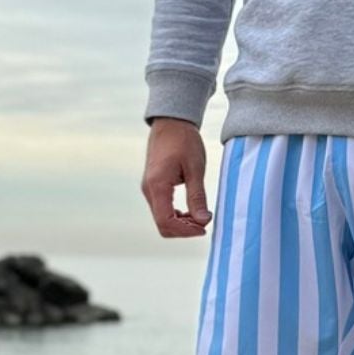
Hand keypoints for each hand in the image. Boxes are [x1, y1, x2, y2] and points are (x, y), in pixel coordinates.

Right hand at [141, 118, 212, 237]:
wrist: (171, 123)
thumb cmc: (184, 141)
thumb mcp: (195, 169)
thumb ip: (197, 196)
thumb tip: (204, 220)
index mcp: (158, 186)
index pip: (166, 222)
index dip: (185, 231)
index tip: (204, 228)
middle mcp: (149, 190)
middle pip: (162, 224)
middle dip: (183, 230)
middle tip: (204, 224)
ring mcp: (149, 189)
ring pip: (161, 218)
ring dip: (180, 223)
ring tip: (200, 217)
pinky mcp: (153, 186)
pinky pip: (161, 209)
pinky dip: (175, 215)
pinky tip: (190, 211)